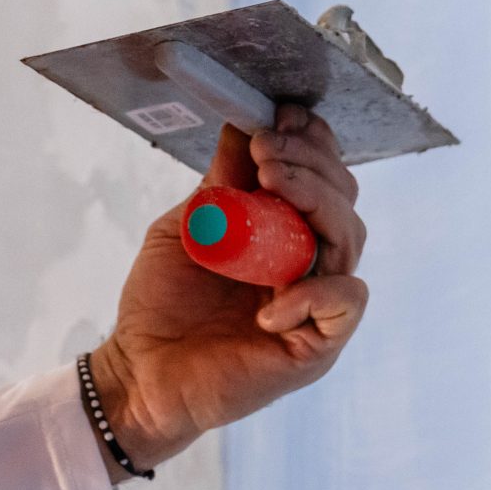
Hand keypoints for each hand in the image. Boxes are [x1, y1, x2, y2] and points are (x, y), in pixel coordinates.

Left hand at [85, 106, 368, 475]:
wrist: (140, 372)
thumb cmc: (162, 303)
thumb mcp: (192, 224)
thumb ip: (224, 180)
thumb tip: (243, 120)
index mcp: (286, 231)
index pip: (323, 176)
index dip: (312, 143)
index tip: (281, 117)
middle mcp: (311, 262)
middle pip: (344, 197)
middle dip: (310, 162)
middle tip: (266, 151)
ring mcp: (317, 303)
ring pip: (350, 237)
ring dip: (315, 200)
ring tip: (270, 183)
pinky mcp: (316, 344)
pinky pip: (345, 303)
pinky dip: (316, 290)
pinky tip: (270, 296)